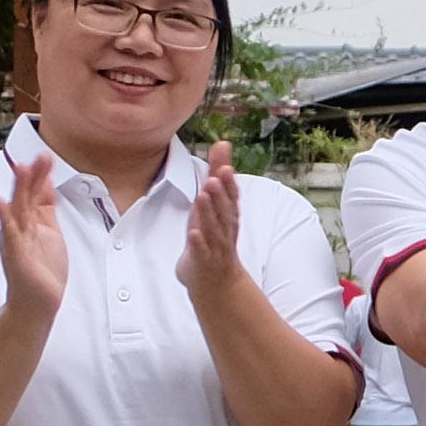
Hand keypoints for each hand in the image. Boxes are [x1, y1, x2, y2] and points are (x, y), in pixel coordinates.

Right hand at [0, 151, 69, 324]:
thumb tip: (47, 184)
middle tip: (38, 156)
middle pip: (26, 197)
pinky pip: (9, 235)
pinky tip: (1, 204)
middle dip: (32, 176)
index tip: (47, 156)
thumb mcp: (50, 232)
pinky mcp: (15, 256)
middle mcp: (21, 229)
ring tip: (21, 169)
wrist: (37, 304)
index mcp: (31, 223)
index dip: (41, 176)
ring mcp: (16, 241)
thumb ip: (46, 210)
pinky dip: (5, 219)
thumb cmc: (42, 270)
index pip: (36, 194)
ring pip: (17, 211)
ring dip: (19, 189)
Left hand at [178, 143, 258, 299]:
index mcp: (228, 215)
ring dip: (209, 214)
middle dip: (220, 195)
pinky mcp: (202, 261)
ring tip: (204, 196)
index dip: (229, 184)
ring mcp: (214, 247)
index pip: (232, 198)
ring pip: (213, 229)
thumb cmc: (214, 236)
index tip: (226, 167)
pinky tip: (193, 231)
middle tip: (215, 177)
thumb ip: (218, 172)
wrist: (216, 282)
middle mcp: (225, 230)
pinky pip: (201, 251)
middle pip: (224, 211)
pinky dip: (198, 242)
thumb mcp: (215, 203)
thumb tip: (223, 142)